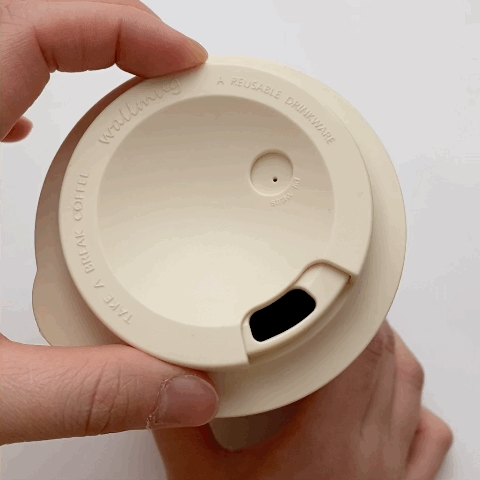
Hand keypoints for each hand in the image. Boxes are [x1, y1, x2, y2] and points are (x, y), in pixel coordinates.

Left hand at [0, 0, 217, 444]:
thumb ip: (86, 391)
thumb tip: (181, 391)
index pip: (31, 31)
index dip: (122, 29)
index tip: (183, 58)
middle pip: (21, 16)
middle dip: (109, 29)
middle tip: (168, 68)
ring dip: (69, 47)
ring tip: (126, 83)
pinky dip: (14, 80)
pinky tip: (29, 125)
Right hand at [155, 323, 452, 479]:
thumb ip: (179, 426)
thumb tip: (160, 381)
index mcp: (327, 449)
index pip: (356, 352)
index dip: (349, 312)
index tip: (332, 289)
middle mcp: (373, 459)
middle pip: (386, 359)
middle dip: (362, 322)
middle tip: (335, 304)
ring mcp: (395, 476)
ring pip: (411, 385)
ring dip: (387, 352)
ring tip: (357, 336)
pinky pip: (429, 433)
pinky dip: (413, 403)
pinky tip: (390, 398)